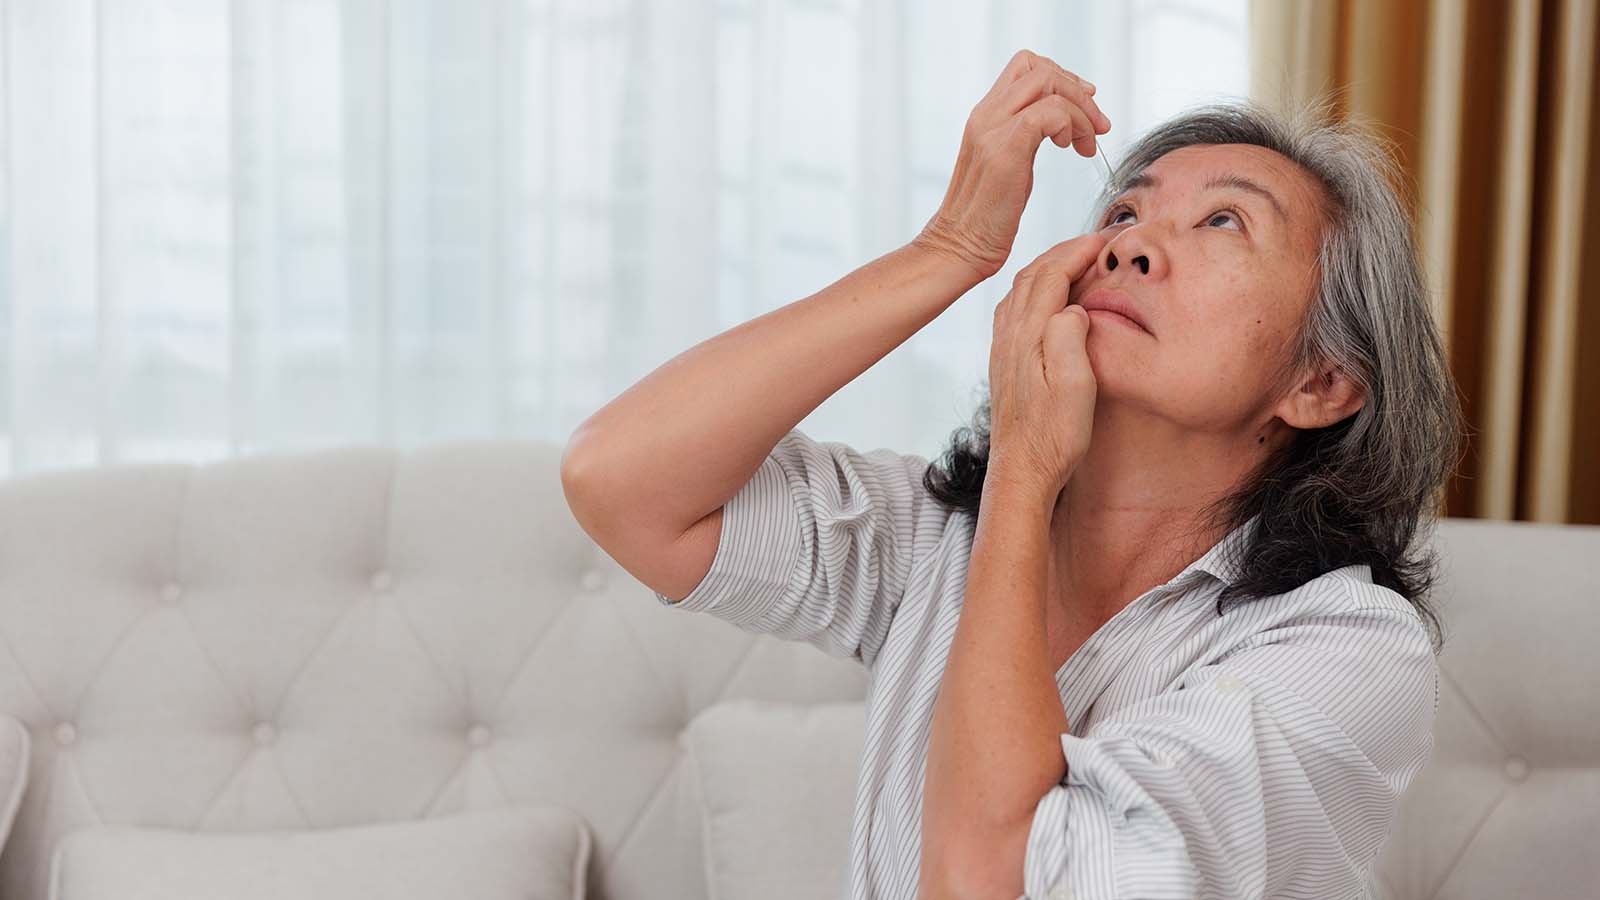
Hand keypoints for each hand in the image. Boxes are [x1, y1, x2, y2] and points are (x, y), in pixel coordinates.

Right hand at [912, 49, 1110, 282]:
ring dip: (1079, 109)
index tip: (1084, 109)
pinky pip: (1050, 112)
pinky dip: (1071, 125)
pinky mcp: (1006, 148)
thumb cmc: (985, 219)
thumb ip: (1024, 138)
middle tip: (1096, 126)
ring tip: (1085, 143)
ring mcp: (992, 128)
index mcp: (984, 116)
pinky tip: (1071, 150)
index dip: (1062, 79)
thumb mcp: (1007, 165)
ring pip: (1046, 82)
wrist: (958, 248)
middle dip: (1077, 91)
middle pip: (1038, 67)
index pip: (1025, 67)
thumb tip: (1060, 127)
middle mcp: (985, 115)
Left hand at [985, 231, 1108, 497]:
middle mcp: (1009, 335)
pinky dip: (1036, 289)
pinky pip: (1016, 309)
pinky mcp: (1005, 362)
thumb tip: (1072, 306)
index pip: (1051, 274)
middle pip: (1033, 274)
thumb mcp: (1074, 386)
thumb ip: (1069, 337)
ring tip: (1078, 261)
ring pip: (1021, 289)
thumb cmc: (1054, 434)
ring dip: (1049, 267)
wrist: (1022, 470)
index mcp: (1028, 335)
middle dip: (1064, 251)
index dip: (1078, 250)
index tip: (1106, 239)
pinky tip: (1050, 298)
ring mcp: (1003, 348)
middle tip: (1096, 242)